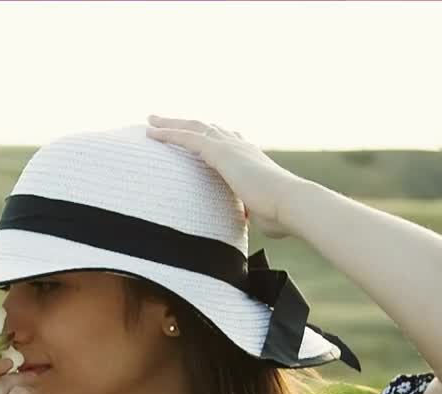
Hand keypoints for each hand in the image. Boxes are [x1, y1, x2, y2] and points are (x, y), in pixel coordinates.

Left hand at [145, 114, 310, 238]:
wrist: (291, 203)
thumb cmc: (282, 214)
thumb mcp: (264, 213)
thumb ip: (257, 214)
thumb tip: (259, 223)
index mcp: (252, 159)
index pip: (228, 142)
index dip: (213, 137)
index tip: (201, 136)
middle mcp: (241, 147)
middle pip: (208, 129)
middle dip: (187, 124)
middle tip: (166, 121)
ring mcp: (231, 147)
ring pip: (194, 128)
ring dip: (171, 124)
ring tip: (151, 121)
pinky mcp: (220, 152)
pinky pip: (187, 138)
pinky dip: (168, 134)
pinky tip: (150, 132)